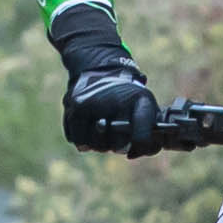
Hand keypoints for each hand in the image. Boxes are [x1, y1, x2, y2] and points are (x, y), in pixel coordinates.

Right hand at [53, 8, 163, 155]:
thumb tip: (133, 154)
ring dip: (99, 145)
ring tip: (102, 133)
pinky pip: (77, 140)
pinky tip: (88, 128)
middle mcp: (116, 101)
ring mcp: (94, 104)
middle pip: (117, 145)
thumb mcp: (145, 105)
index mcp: (139, 101)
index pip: (141, 137)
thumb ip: (148, 133)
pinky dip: (82, 139)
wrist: (99, 67)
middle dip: (117, 146)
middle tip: (117, 138)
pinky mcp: (75, 107)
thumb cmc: (126, 95)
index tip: (134, 149)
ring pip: (96, 145)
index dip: (140, 147)